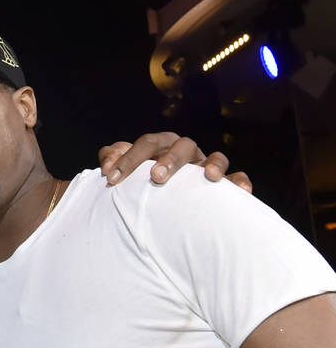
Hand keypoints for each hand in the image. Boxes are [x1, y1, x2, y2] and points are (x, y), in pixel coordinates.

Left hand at [98, 132, 252, 191]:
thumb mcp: (123, 171)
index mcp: (161, 145)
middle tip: (157, 177)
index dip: (129, 158)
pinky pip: (237, 178)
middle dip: (170, 159)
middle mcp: (185, 152)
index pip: (147, 144)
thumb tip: (107, 166)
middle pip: (181, 146)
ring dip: (212, 165)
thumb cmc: (139, 183)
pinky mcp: (223, 183)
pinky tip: (241, 190)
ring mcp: (205, 166)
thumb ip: (111, 161)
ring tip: (209, 177)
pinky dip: (240, 181)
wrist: (159, 203)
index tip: (111, 178)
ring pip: (215, 157)